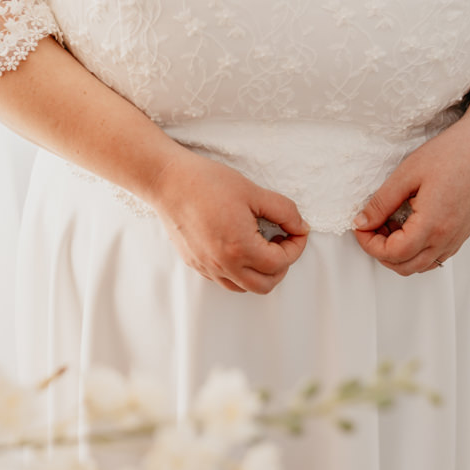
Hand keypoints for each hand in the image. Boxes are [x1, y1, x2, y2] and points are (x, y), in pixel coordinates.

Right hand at [147, 150, 308, 293]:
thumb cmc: (208, 183)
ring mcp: (207, 267)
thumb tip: (301, 227)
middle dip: (281, 265)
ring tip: (259, 246)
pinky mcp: (195, 264)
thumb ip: (284, 211)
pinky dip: (238, 271)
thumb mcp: (253, 192)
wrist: (169, 182)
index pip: (281, 263)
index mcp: (241, 248)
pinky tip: (238, 247)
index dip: (296, 247)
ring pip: (244, 287)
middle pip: (266, 284)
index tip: (296, 231)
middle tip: (279, 242)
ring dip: (259, 272)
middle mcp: (223, 264)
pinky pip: (223, 280)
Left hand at [352, 120, 469, 274]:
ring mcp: (457, 238)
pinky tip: (408, 226)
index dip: (369, 244)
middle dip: (380, 252)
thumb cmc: (449, 155)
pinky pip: (435, 256)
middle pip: (405, 266)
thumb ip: (381, 203)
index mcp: (431, 225)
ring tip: (389, 225)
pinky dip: (416, 250)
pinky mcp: (462, 234)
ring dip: (398, 253)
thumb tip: (361, 223)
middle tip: (370, 228)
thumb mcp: (405, 175)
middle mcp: (446, 238)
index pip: (392, 253)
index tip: (360, 227)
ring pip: (421, 265)